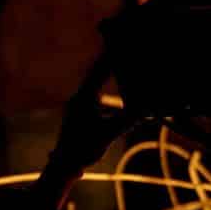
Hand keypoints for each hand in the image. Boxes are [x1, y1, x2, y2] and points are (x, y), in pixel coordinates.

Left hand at [43, 52, 123, 185]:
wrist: (64, 164)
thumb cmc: (82, 148)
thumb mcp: (108, 134)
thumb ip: (127, 119)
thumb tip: (146, 108)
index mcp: (85, 98)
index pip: (100, 72)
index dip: (110, 58)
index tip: (119, 45)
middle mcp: (80, 98)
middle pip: (96, 73)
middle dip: (109, 62)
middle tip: (121, 48)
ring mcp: (80, 105)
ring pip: (95, 84)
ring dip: (106, 74)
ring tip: (118, 63)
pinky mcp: (81, 113)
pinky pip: (96, 95)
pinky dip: (106, 88)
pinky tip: (113, 91)